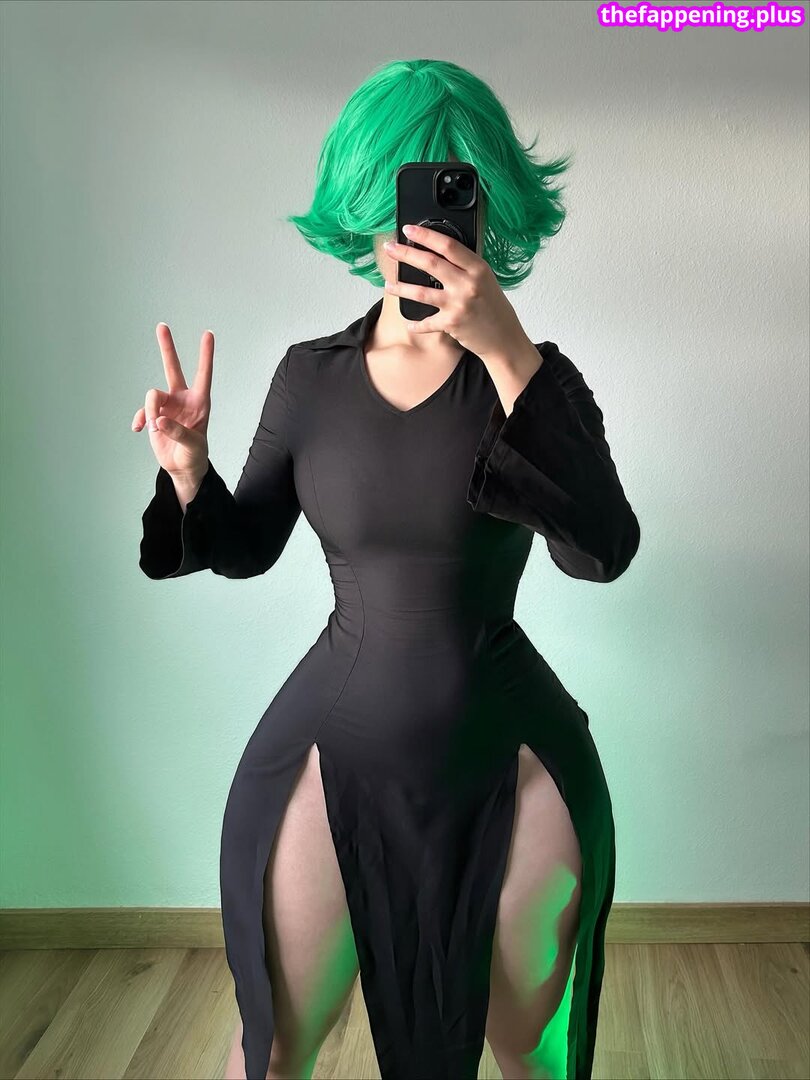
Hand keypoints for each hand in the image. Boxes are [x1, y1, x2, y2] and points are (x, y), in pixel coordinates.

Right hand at [132, 323, 212, 479]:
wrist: (182, 467)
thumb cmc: (195, 454)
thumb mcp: (193, 445)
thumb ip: (177, 432)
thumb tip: (159, 420)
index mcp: (199, 402)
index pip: (203, 374)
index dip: (205, 355)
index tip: (208, 334)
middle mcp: (182, 399)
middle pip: (173, 368)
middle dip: (167, 347)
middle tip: (162, 326)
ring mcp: (167, 406)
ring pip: (152, 396)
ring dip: (151, 411)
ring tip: (156, 429)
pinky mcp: (154, 415)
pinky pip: (143, 411)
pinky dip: (140, 419)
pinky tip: (139, 429)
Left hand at [382, 223, 530, 360]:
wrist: (504, 339)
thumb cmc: (495, 309)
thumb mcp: (486, 280)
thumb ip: (466, 268)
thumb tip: (440, 254)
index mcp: (478, 269)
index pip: (448, 245)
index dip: (425, 235)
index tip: (409, 229)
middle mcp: (468, 284)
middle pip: (430, 263)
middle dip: (405, 253)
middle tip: (390, 249)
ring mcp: (458, 304)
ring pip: (421, 292)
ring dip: (401, 288)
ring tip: (388, 284)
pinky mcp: (451, 323)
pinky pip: (426, 322)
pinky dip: (416, 324)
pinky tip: (409, 323)